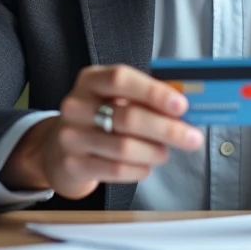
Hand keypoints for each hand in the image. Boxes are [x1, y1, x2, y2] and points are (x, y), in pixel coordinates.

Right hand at [1, 65, 203, 198]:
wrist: (58, 150)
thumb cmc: (99, 118)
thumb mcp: (116, 98)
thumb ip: (147, 98)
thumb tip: (186, 108)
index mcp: (91, 80)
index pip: (121, 79)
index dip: (153, 92)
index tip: (181, 105)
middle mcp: (76, 106)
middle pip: (127, 117)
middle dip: (167, 129)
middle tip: (192, 138)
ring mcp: (71, 136)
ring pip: (124, 147)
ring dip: (154, 152)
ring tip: (164, 153)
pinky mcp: (73, 165)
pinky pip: (115, 169)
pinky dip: (139, 169)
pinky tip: (145, 166)